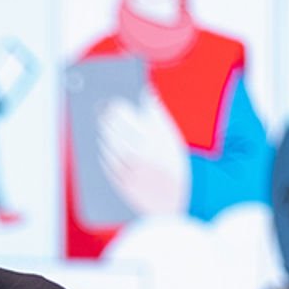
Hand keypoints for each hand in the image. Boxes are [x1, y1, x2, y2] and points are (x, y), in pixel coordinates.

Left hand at [97, 92, 187, 216]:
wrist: (185, 196)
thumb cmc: (177, 162)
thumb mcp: (170, 135)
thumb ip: (156, 112)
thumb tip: (145, 91)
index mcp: (151, 137)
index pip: (122, 114)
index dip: (115, 107)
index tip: (112, 104)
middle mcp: (139, 153)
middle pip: (111, 130)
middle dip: (106, 121)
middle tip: (103, 115)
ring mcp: (130, 171)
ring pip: (107, 147)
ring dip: (104, 137)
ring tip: (104, 131)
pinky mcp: (125, 186)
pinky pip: (107, 166)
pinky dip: (104, 156)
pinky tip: (106, 151)